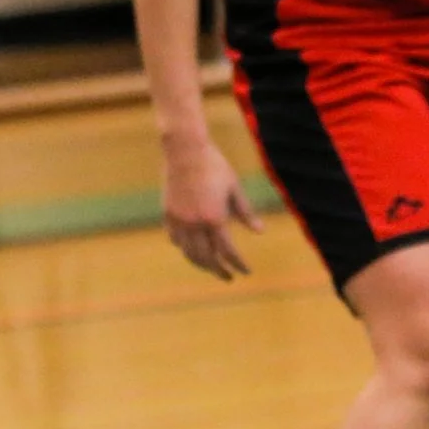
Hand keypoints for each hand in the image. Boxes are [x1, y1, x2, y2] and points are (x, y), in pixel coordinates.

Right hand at [160, 136, 261, 279]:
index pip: (227, 250)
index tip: (246, 271)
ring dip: (201, 263)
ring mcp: (178, 220)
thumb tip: (261, 232)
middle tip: (228, 277)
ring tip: (212, 267)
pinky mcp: (168, 213)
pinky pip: (175, 239)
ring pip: (188, 252)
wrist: (184, 151)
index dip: (238, 263)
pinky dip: (184, 248)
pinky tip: (191, 250)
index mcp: (214, 218)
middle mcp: (194, 223)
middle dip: (219, 270)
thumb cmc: (214, 166)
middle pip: (206, 257)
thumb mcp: (235, 188)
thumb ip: (246, 212)